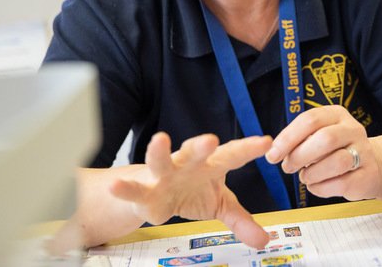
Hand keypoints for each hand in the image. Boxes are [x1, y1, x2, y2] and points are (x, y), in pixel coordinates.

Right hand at [109, 132, 271, 248]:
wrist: (160, 196)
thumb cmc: (194, 191)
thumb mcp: (221, 205)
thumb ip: (242, 221)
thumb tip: (265, 241)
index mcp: (211, 165)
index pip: (232, 155)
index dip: (248, 149)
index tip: (265, 142)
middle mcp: (188, 165)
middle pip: (196, 152)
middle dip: (202, 146)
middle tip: (210, 139)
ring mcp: (165, 176)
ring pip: (162, 161)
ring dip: (159, 151)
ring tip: (159, 139)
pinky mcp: (145, 193)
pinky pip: (134, 190)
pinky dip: (125, 189)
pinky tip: (115, 187)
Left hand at [266, 105, 378, 199]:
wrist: (373, 165)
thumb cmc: (337, 151)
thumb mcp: (319, 136)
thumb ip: (299, 140)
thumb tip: (275, 151)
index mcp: (336, 115)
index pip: (310, 119)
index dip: (288, 138)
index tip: (273, 154)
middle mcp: (352, 129)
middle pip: (325, 139)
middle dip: (300, 156)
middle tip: (288, 167)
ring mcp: (363, 152)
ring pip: (335, 162)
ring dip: (312, 173)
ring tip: (306, 176)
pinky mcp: (367, 175)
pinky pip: (340, 184)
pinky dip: (322, 188)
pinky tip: (318, 185)